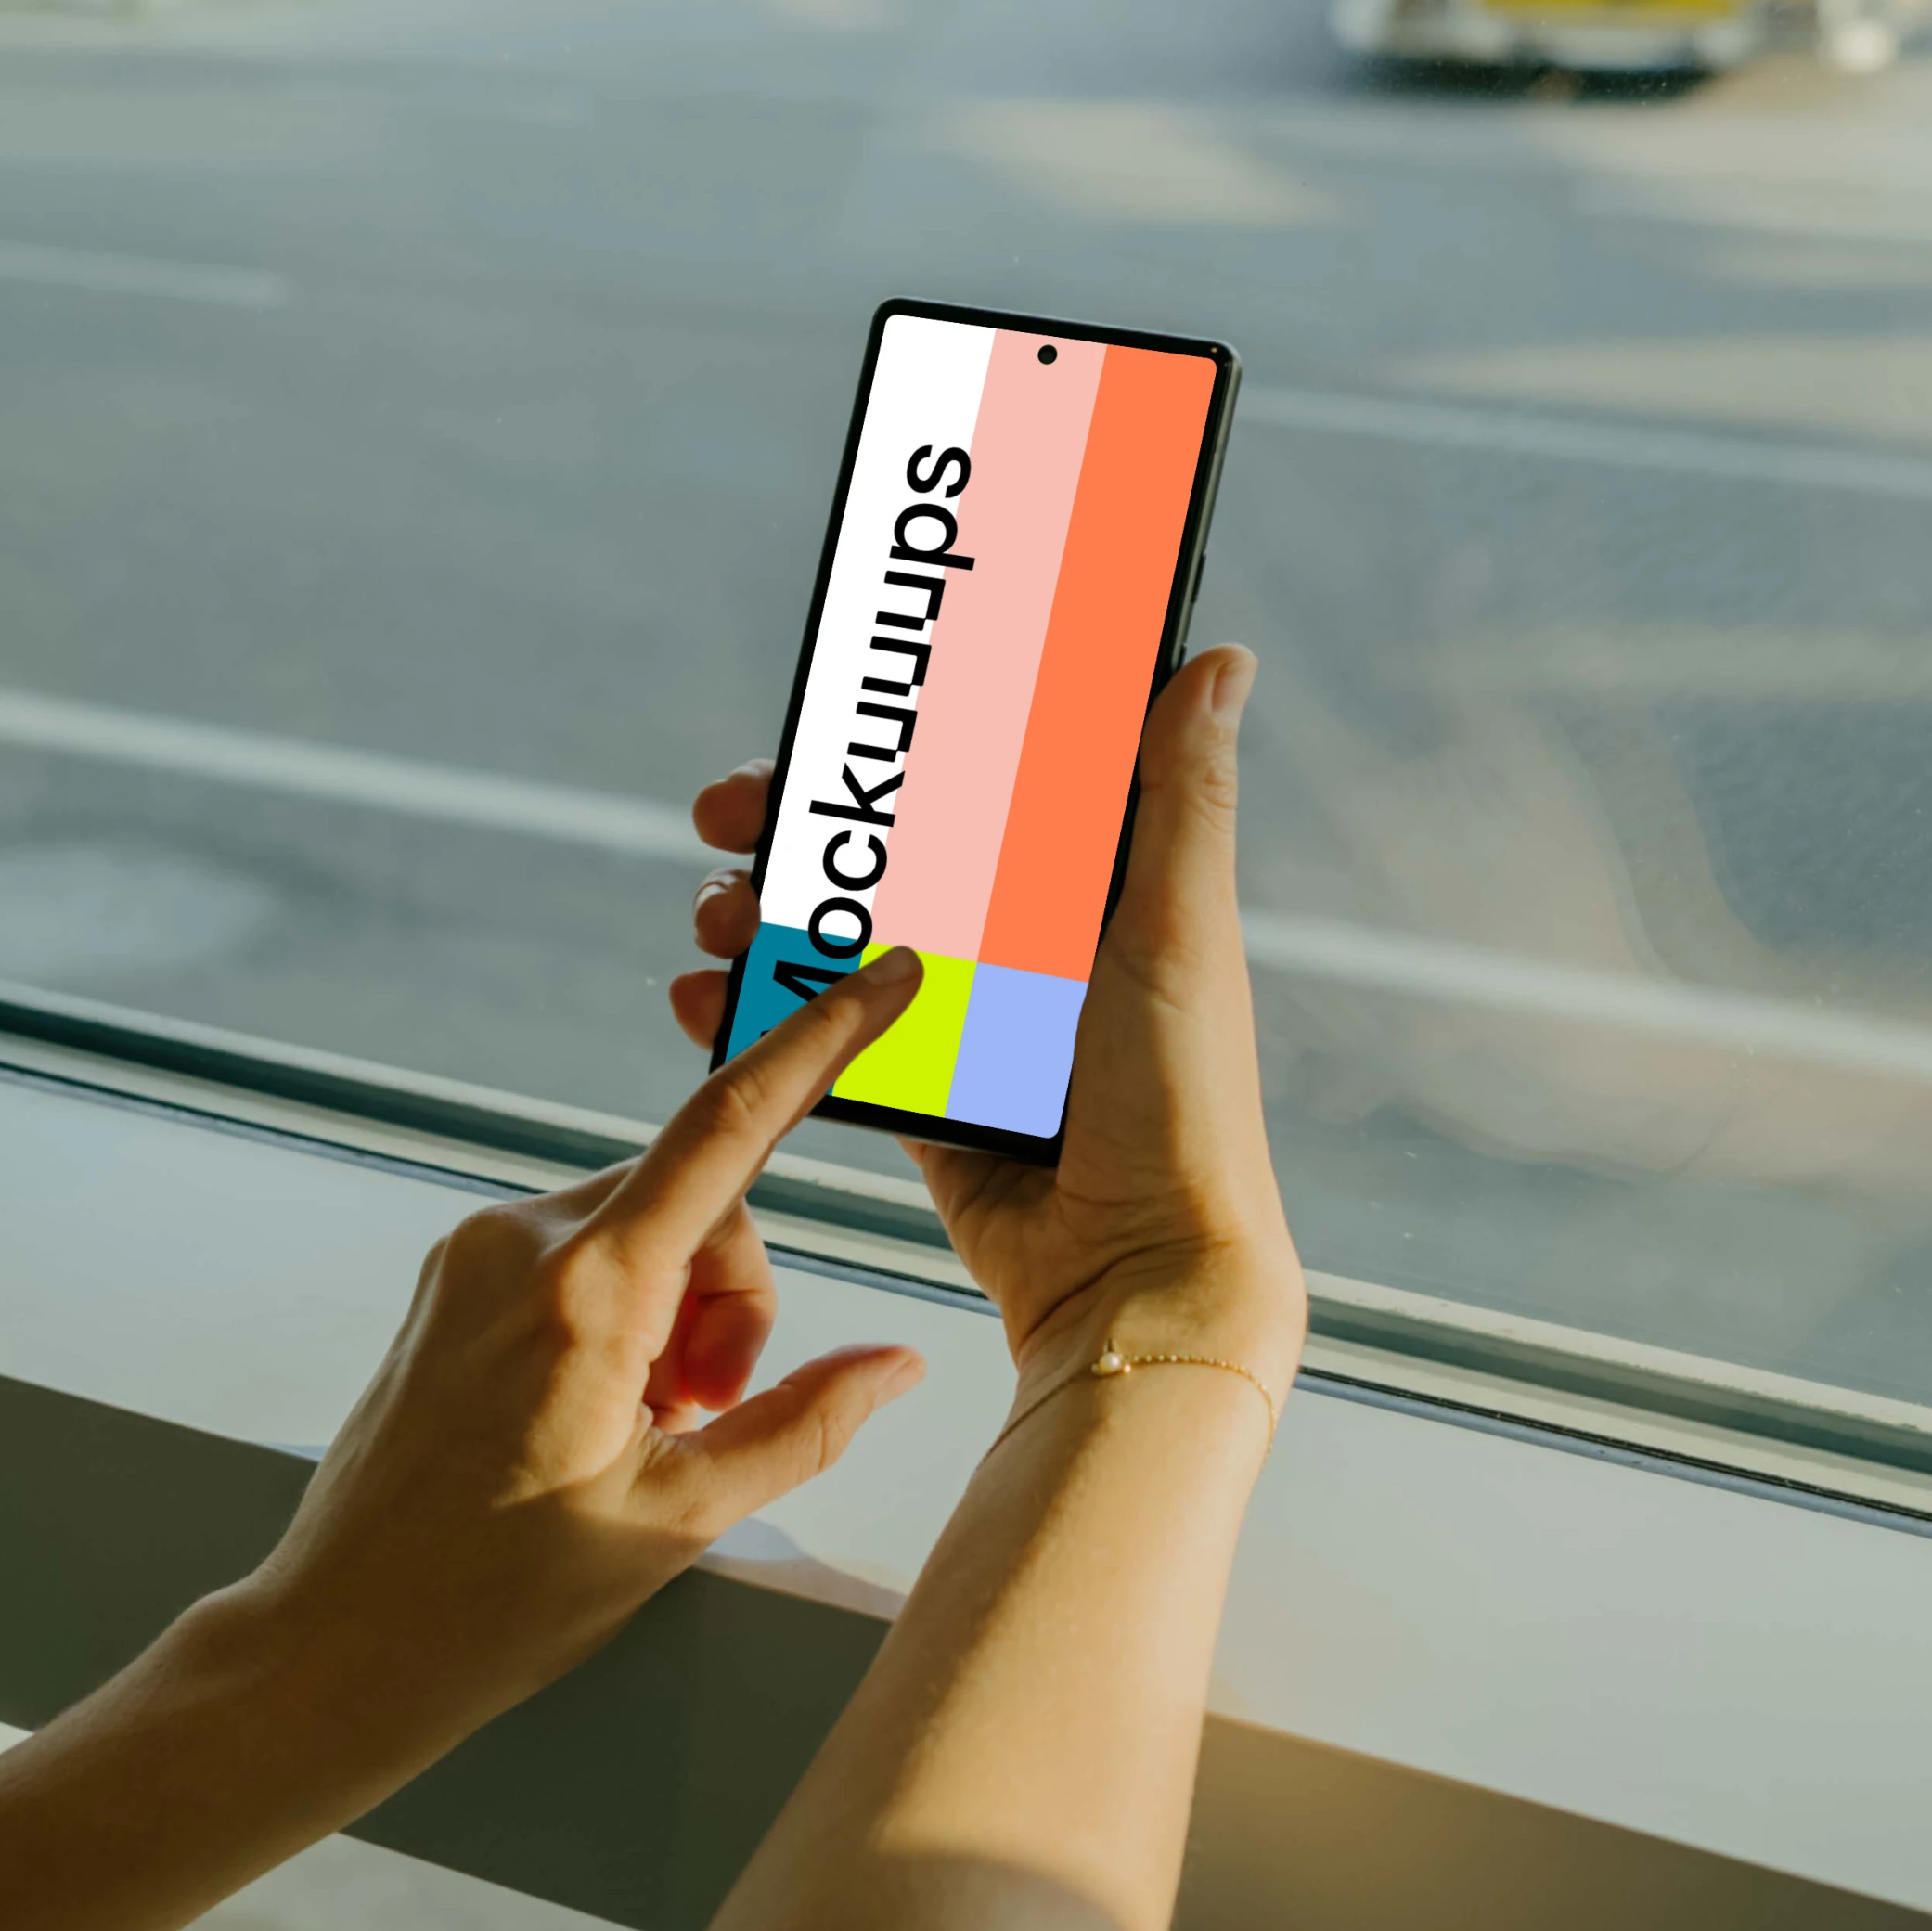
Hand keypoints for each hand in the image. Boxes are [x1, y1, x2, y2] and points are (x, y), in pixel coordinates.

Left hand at [234, 962, 937, 1733]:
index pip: (731, 1127)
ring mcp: (476, 1252)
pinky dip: (622, 1315)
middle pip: (703, 1204)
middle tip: (698, 1420)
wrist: (339, 1641)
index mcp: (586, 1292)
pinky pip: (584, 1252)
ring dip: (677, 1317)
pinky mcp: (454, 1275)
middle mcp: (520, 1241)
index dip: (822, 1041)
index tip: (885, 977)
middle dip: (733, 1303)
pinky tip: (595, 1414)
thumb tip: (898, 1363)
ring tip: (637, 1434)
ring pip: (646, 1228)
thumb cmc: (496, 1600)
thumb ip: (803, 1424)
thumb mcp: (680, 1521)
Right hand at [670, 646, 1304, 1404]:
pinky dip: (761, 1013)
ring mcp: (970, 1022)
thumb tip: (1223, 656)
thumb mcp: (1179, 931)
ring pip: (847, 940)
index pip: (988, 781)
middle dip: (802, 831)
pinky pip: (826, 1037)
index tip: (831, 712)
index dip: (903, 743)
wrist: (1138, 1273)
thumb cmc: (1183, 1102)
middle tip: (728, 815)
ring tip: (717, 918)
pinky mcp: (923, 1098)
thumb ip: (1183, 799)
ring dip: (767, 918)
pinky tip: (708, 998)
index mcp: (1098, 891)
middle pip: (894, 857)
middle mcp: (1031, 947)